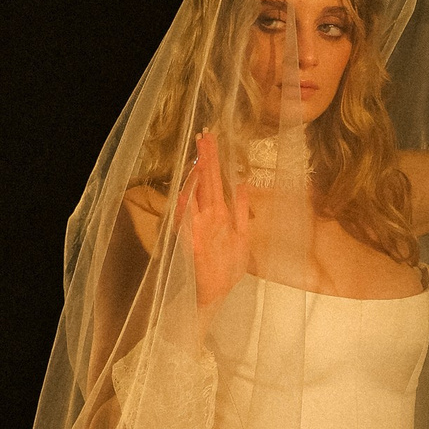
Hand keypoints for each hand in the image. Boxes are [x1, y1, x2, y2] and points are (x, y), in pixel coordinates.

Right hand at [177, 130, 251, 318]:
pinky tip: (186, 191)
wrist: (213, 294)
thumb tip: (242, 184)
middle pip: (205, 182)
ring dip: (197, 176)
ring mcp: (198, 228)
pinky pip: (187, 221)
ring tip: (198, 154)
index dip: (213, 158)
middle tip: (204, 134)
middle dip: (205, 158)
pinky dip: (185, 206)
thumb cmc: (225, 268)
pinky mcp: (191, 243)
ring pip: (197, 195)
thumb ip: (241, 209)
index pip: (214, 179)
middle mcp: (206, 217)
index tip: (211, 137)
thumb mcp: (242, 236)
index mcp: (219, 213)